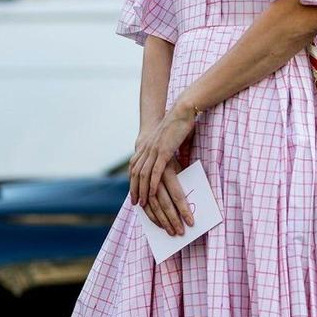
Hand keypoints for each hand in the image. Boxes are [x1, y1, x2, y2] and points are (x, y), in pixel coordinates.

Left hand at [130, 101, 196, 231]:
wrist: (182, 110)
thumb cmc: (180, 124)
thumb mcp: (171, 141)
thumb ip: (172, 153)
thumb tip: (180, 164)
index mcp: (146, 148)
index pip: (135, 170)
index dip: (134, 185)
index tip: (135, 198)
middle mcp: (146, 150)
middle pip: (137, 176)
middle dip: (137, 193)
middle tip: (138, 207)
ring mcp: (153, 150)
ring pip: (144, 177)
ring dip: (144, 193)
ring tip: (145, 206)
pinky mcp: (163, 151)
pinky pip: (155, 171)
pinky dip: (152, 184)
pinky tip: (152, 195)